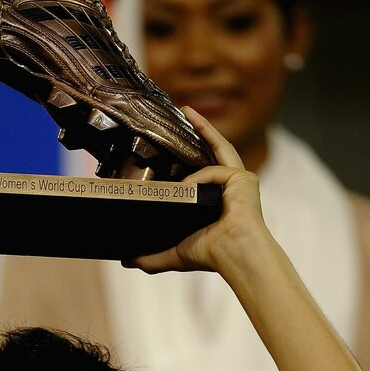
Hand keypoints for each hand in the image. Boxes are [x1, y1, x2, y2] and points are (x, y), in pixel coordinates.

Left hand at [122, 109, 269, 274]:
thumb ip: (150, 256)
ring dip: (204, 128)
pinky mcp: (243, 179)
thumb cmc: (211, 255)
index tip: (171, 145)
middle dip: (201, 128)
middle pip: (213, 150)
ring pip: (219, 149)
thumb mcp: (173, 253)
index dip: (189, 156)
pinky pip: (215, 171)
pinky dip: (199, 179)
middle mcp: (230, 187)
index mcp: (216, 200)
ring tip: (188, 112)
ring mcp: (239, 181)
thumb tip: (126, 260)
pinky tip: (187, 189)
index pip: (202, 170)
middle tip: (185, 110)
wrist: (234, 255)